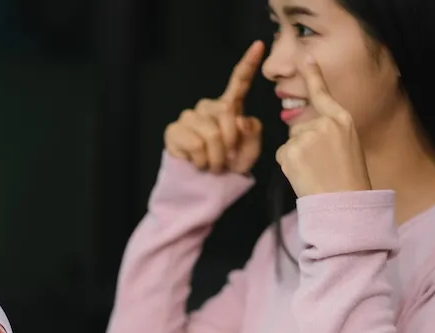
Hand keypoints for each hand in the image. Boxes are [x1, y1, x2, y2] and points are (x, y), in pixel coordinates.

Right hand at [164, 40, 264, 173]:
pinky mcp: (174, 130)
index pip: (239, 82)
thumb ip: (252, 133)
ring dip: (217, 157)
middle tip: (228, 161)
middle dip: (231, 143)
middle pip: (226, 115)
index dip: (248, 64)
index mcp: (229, 107)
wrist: (205, 185)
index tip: (259, 45)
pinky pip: (195, 144)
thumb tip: (241, 120)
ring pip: (211, 134)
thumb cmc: (229, 165)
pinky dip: (202, 160)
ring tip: (213, 165)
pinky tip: (198, 163)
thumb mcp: (250, 151)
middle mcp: (208, 107)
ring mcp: (189, 117)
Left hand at [275, 55, 371, 197]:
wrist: (345, 203)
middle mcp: (325, 123)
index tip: (306, 58)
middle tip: (321, 166)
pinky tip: (304, 175)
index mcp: (343, 120)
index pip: (324, 94)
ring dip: (296, 157)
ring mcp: (307, 135)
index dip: (314, 75)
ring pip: (291, 142)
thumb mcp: (348, 147)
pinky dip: (288, 166)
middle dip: (303, 145)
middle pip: (300, 127)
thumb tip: (305, 132)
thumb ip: (330, 132)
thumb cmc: (348, 180)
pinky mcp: (291, 149)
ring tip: (315, 172)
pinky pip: (283, 154)